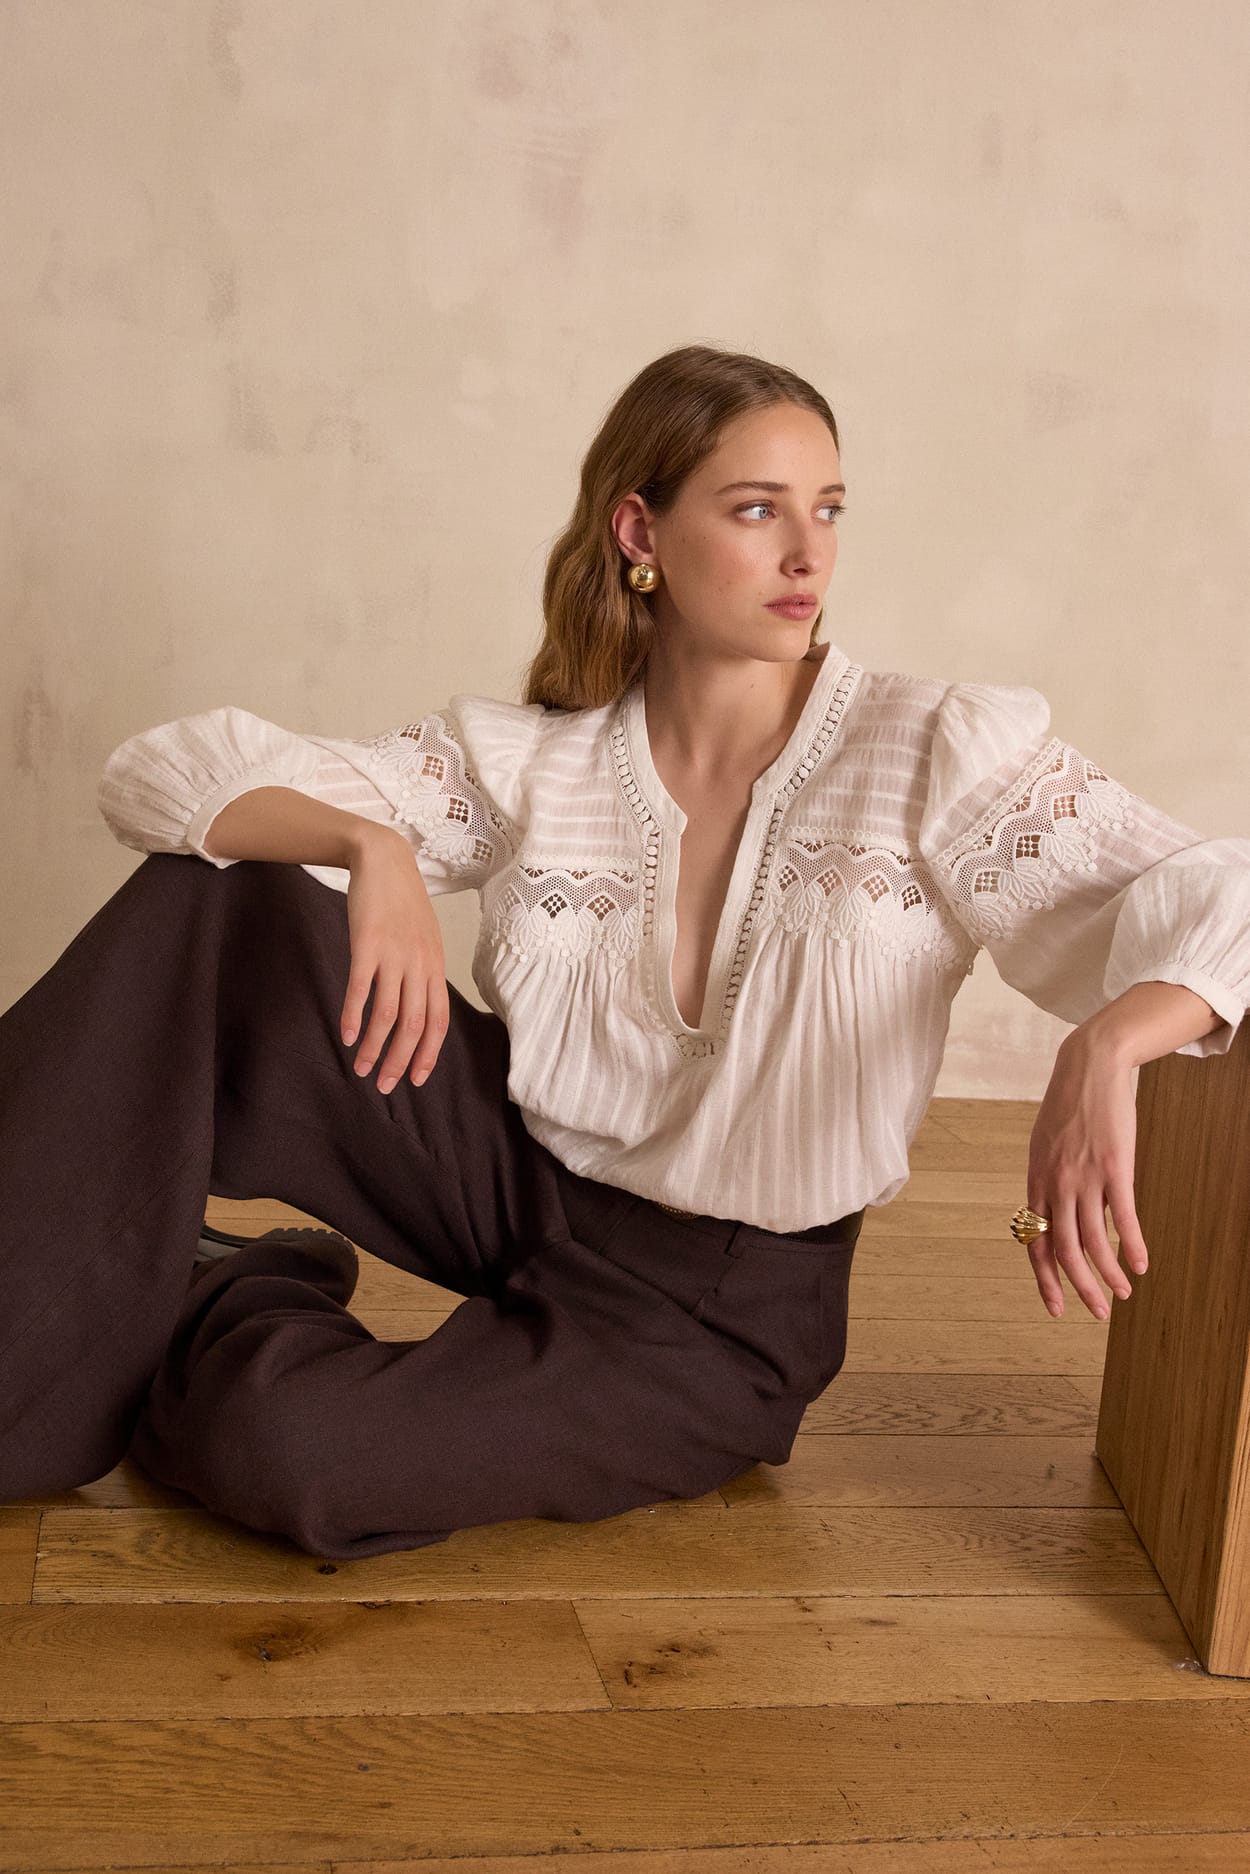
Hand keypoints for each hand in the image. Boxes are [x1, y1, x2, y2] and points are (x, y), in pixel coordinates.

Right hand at [340, 828, 448, 1093]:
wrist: (384, 860)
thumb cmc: (402, 904)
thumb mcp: (424, 939)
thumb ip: (423, 973)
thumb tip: (418, 1010)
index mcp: (435, 967)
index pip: (438, 1022)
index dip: (428, 1054)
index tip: (416, 1080)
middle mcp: (419, 965)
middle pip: (413, 1026)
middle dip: (400, 1062)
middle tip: (384, 1086)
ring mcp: (394, 955)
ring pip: (387, 1015)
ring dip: (374, 1048)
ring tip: (360, 1068)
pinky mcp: (367, 945)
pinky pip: (361, 990)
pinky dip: (354, 1017)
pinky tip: (347, 1036)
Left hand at [1024, 1035, 1149, 1319]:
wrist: (1088, 1067)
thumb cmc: (1068, 1109)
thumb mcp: (1046, 1148)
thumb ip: (1049, 1184)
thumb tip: (1061, 1218)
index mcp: (1036, 1183)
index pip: (1035, 1244)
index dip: (1045, 1280)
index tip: (1056, 1307)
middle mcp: (1056, 1185)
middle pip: (1064, 1251)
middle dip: (1080, 1288)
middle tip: (1097, 1312)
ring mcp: (1084, 1177)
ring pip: (1094, 1241)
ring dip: (1110, 1274)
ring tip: (1124, 1294)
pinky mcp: (1114, 1167)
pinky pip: (1123, 1216)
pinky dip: (1133, 1245)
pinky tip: (1142, 1264)